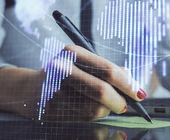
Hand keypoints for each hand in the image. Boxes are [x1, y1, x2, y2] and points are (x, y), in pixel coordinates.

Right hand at [0, 45, 145, 121]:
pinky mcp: (52, 109)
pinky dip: (95, 115)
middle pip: (102, 90)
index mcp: (73, 53)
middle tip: (126, 105)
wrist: (29, 89)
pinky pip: (84, 117)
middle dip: (120, 100)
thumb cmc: (65, 75)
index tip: (140, 93)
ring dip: (106, 109)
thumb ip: (108, 70)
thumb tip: (132, 80)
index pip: (109, 70)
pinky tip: (90, 108)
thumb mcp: (85, 64)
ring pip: (95, 108)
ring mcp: (55, 91)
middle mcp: (62, 69)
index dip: (128, 84)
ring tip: (104, 104)